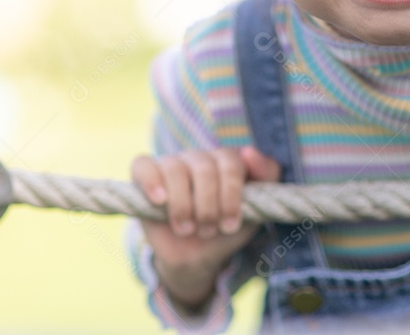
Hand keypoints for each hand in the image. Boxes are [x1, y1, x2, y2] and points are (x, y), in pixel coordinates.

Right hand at [131, 146, 280, 309]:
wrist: (196, 257)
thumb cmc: (225, 229)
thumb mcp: (253, 209)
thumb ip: (266, 176)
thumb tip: (250, 152)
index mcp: (225, 161)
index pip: (230, 163)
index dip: (231, 195)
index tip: (230, 224)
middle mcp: (198, 158)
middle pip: (204, 168)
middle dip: (208, 206)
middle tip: (209, 230)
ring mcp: (171, 163)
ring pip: (175, 169)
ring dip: (183, 205)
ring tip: (187, 229)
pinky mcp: (145, 175)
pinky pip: (143, 165)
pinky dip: (151, 181)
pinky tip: (160, 200)